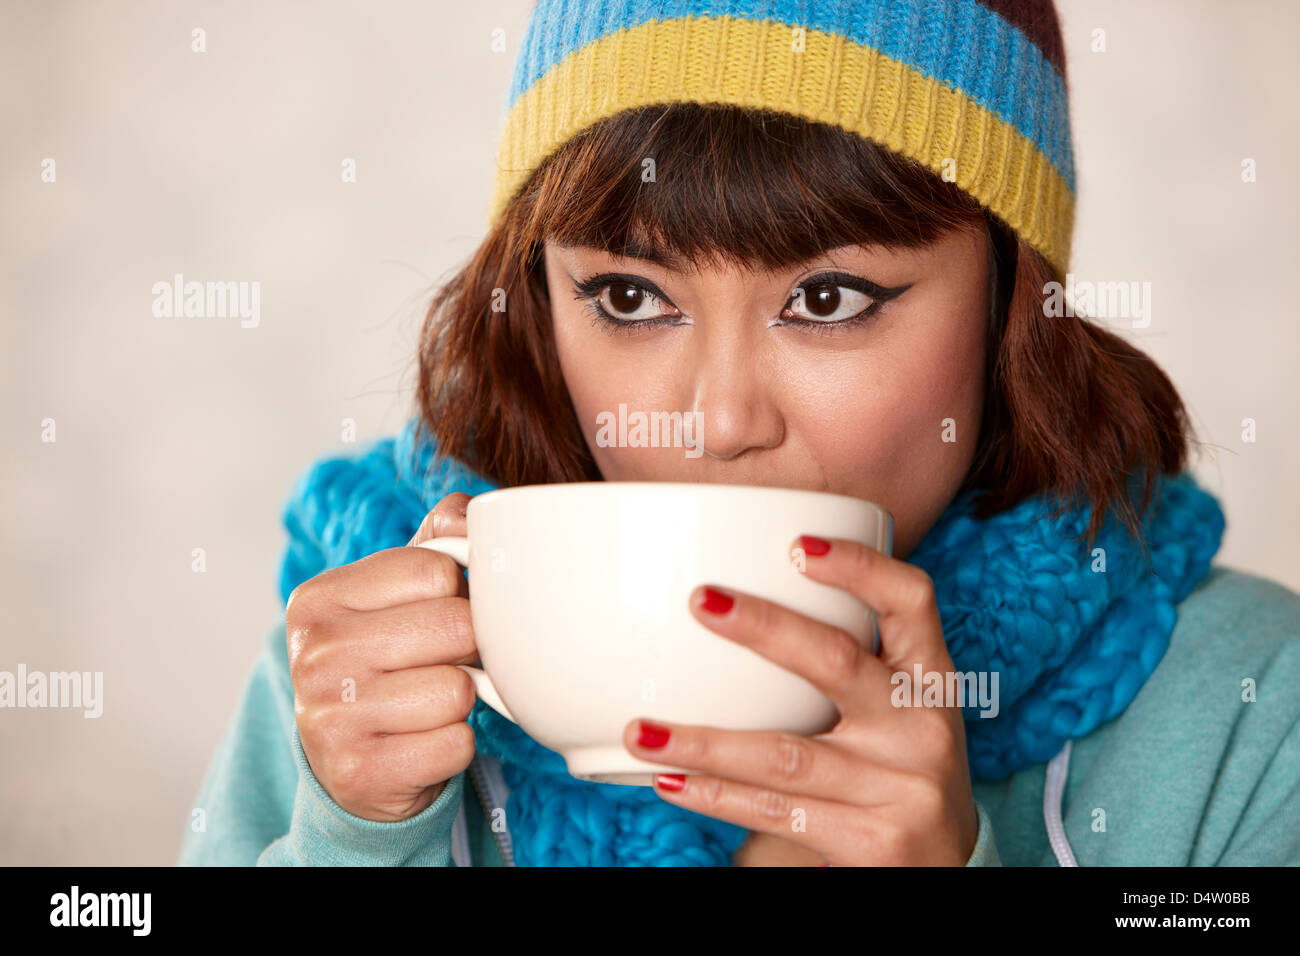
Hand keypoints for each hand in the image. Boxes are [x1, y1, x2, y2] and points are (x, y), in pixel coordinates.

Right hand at [285, 493, 480, 821]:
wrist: (353, 764)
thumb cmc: (386, 665)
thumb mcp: (396, 597)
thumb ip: (434, 543)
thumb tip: (464, 511)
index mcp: (319, 598)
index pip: (436, 570)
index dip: (457, 595)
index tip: (437, 616)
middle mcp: (315, 654)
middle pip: (455, 627)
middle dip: (466, 648)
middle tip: (440, 664)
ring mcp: (330, 717)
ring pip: (458, 689)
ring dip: (459, 702)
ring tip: (426, 706)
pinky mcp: (359, 773)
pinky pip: (456, 744)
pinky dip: (453, 746)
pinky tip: (422, 744)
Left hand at [623, 534, 978, 864]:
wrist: (943, 866)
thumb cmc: (899, 766)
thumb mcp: (899, 707)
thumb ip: (848, 661)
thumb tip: (735, 603)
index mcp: (930, 678)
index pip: (911, 600)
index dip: (861, 567)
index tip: (797, 546)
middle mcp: (921, 726)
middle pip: (837, 663)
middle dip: (765, 627)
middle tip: (700, 601)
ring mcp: (900, 787)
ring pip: (785, 754)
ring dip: (706, 742)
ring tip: (643, 731)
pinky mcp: (871, 841)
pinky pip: (776, 811)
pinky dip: (716, 796)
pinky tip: (670, 781)